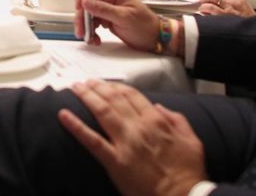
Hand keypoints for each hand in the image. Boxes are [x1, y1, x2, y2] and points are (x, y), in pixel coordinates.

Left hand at [58, 80, 206, 195]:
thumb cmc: (188, 173)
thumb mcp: (192, 141)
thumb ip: (177, 120)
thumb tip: (160, 107)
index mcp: (156, 121)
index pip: (132, 95)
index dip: (117, 87)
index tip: (107, 84)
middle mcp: (138, 128)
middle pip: (113, 99)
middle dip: (97, 87)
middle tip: (85, 82)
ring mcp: (125, 144)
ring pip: (101, 112)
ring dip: (86, 97)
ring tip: (74, 89)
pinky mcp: (114, 162)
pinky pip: (91, 141)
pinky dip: (76, 126)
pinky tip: (63, 115)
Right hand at [75, 0, 161, 52]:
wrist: (154, 39)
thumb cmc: (144, 25)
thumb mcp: (123, 17)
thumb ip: (103, 9)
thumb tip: (84, 1)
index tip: (79, 7)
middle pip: (86, 0)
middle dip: (81, 15)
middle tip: (81, 29)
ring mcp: (106, 7)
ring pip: (87, 13)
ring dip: (85, 26)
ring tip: (89, 38)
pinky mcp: (105, 18)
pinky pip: (92, 22)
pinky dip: (91, 31)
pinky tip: (95, 39)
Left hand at [199, 0, 254, 16]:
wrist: (255, 30)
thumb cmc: (247, 20)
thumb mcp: (241, 6)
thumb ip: (228, 1)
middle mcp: (233, 1)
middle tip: (202, 1)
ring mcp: (229, 9)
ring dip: (203, 2)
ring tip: (202, 7)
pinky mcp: (225, 16)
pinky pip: (211, 8)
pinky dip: (204, 9)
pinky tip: (203, 12)